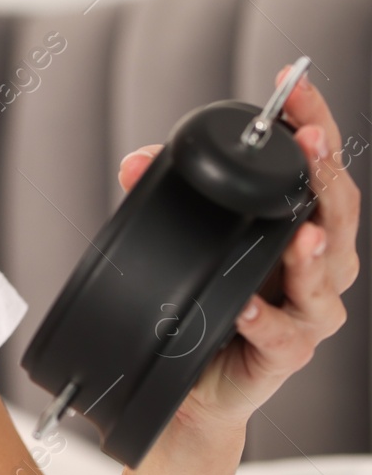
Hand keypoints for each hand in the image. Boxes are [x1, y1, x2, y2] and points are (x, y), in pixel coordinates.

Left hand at [117, 65, 361, 437]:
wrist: (197, 388)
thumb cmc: (207, 305)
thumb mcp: (189, 241)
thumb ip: (167, 198)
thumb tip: (136, 161)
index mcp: (298, 227)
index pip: (317, 166)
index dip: (313, 122)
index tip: (296, 86)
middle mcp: (316, 266)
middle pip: (337, 213)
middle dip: (326, 174)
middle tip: (312, 143)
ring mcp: (308, 311)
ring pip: (324, 277)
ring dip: (312, 254)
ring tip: (302, 234)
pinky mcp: (288, 354)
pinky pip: (284, 335)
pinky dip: (266, 318)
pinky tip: (249, 305)